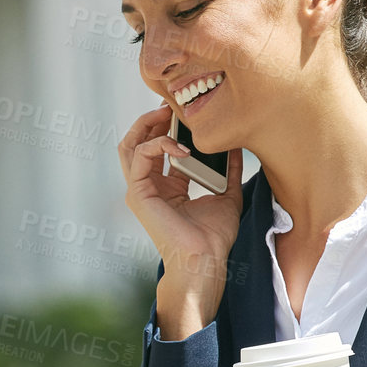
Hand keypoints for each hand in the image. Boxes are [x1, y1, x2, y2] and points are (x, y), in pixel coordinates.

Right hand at [115, 102, 243, 296]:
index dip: (170, 126)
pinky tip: (181, 146)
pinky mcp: (138, 193)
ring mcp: (141, 190)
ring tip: (167, 114)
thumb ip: (230, 170)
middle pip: (138, 141)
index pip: (160, 147)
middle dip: (152, 119)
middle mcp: (150, 186)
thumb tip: (237, 145)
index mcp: (167, 186)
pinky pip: (140, 156)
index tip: (188, 113)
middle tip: (172, 106)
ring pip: (129, 144)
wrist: (205, 260)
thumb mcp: (227, 194)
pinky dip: (158, 144)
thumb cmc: (214, 237)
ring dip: (147, 124)